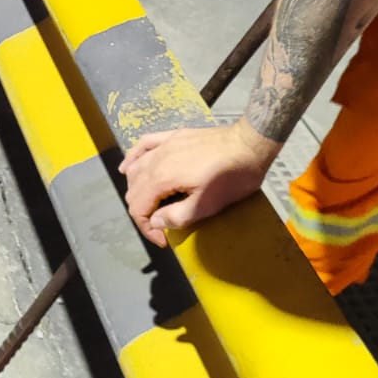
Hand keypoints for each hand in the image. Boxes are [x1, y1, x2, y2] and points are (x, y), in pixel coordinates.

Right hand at [118, 120, 278, 245]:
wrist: (249, 144)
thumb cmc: (231, 177)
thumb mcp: (208, 205)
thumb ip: (177, 216)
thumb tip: (155, 221)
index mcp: (161, 179)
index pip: (138, 208)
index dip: (147, 228)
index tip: (163, 240)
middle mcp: (155, 160)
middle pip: (133, 190)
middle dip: (142, 212)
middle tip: (161, 225)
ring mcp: (162, 146)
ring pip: (135, 169)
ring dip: (136, 190)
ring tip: (151, 204)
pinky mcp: (171, 136)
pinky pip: (143, 145)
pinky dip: (132, 158)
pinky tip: (128, 167)